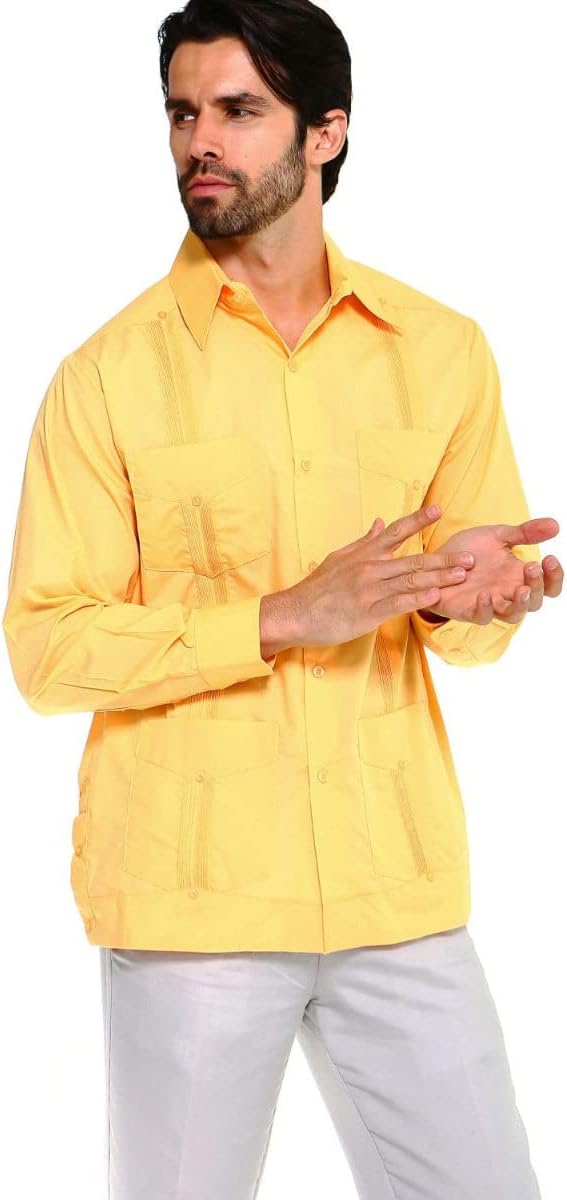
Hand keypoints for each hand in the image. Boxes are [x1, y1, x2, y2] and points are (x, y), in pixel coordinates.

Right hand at [265, 504, 477, 650]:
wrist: (294, 612)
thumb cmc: (317, 589)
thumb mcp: (338, 559)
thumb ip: (363, 543)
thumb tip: (379, 522)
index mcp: (363, 555)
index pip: (394, 532)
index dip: (417, 521)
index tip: (437, 510)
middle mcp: (369, 568)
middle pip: (413, 561)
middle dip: (444, 559)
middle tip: (470, 557)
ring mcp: (369, 590)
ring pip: (411, 581)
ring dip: (439, 577)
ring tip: (463, 574)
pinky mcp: (367, 612)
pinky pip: (398, 604)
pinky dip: (419, 599)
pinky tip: (437, 596)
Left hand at [419, 517, 561, 623]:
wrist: (434, 559)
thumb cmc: (468, 551)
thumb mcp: (498, 536)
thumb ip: (524, 533)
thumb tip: (556, 524)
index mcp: (519, 576)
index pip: (548, 585)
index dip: (554, 576)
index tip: (550, 558)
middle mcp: (508, 593)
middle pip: (534, 602)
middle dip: (537, 586)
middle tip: (533, 567)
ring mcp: (489, 604)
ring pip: (513, 615)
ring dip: (519, 604)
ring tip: (520, 589)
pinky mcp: (467, 610)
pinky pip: (482, 617)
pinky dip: (486, 609)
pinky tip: (486, 595)